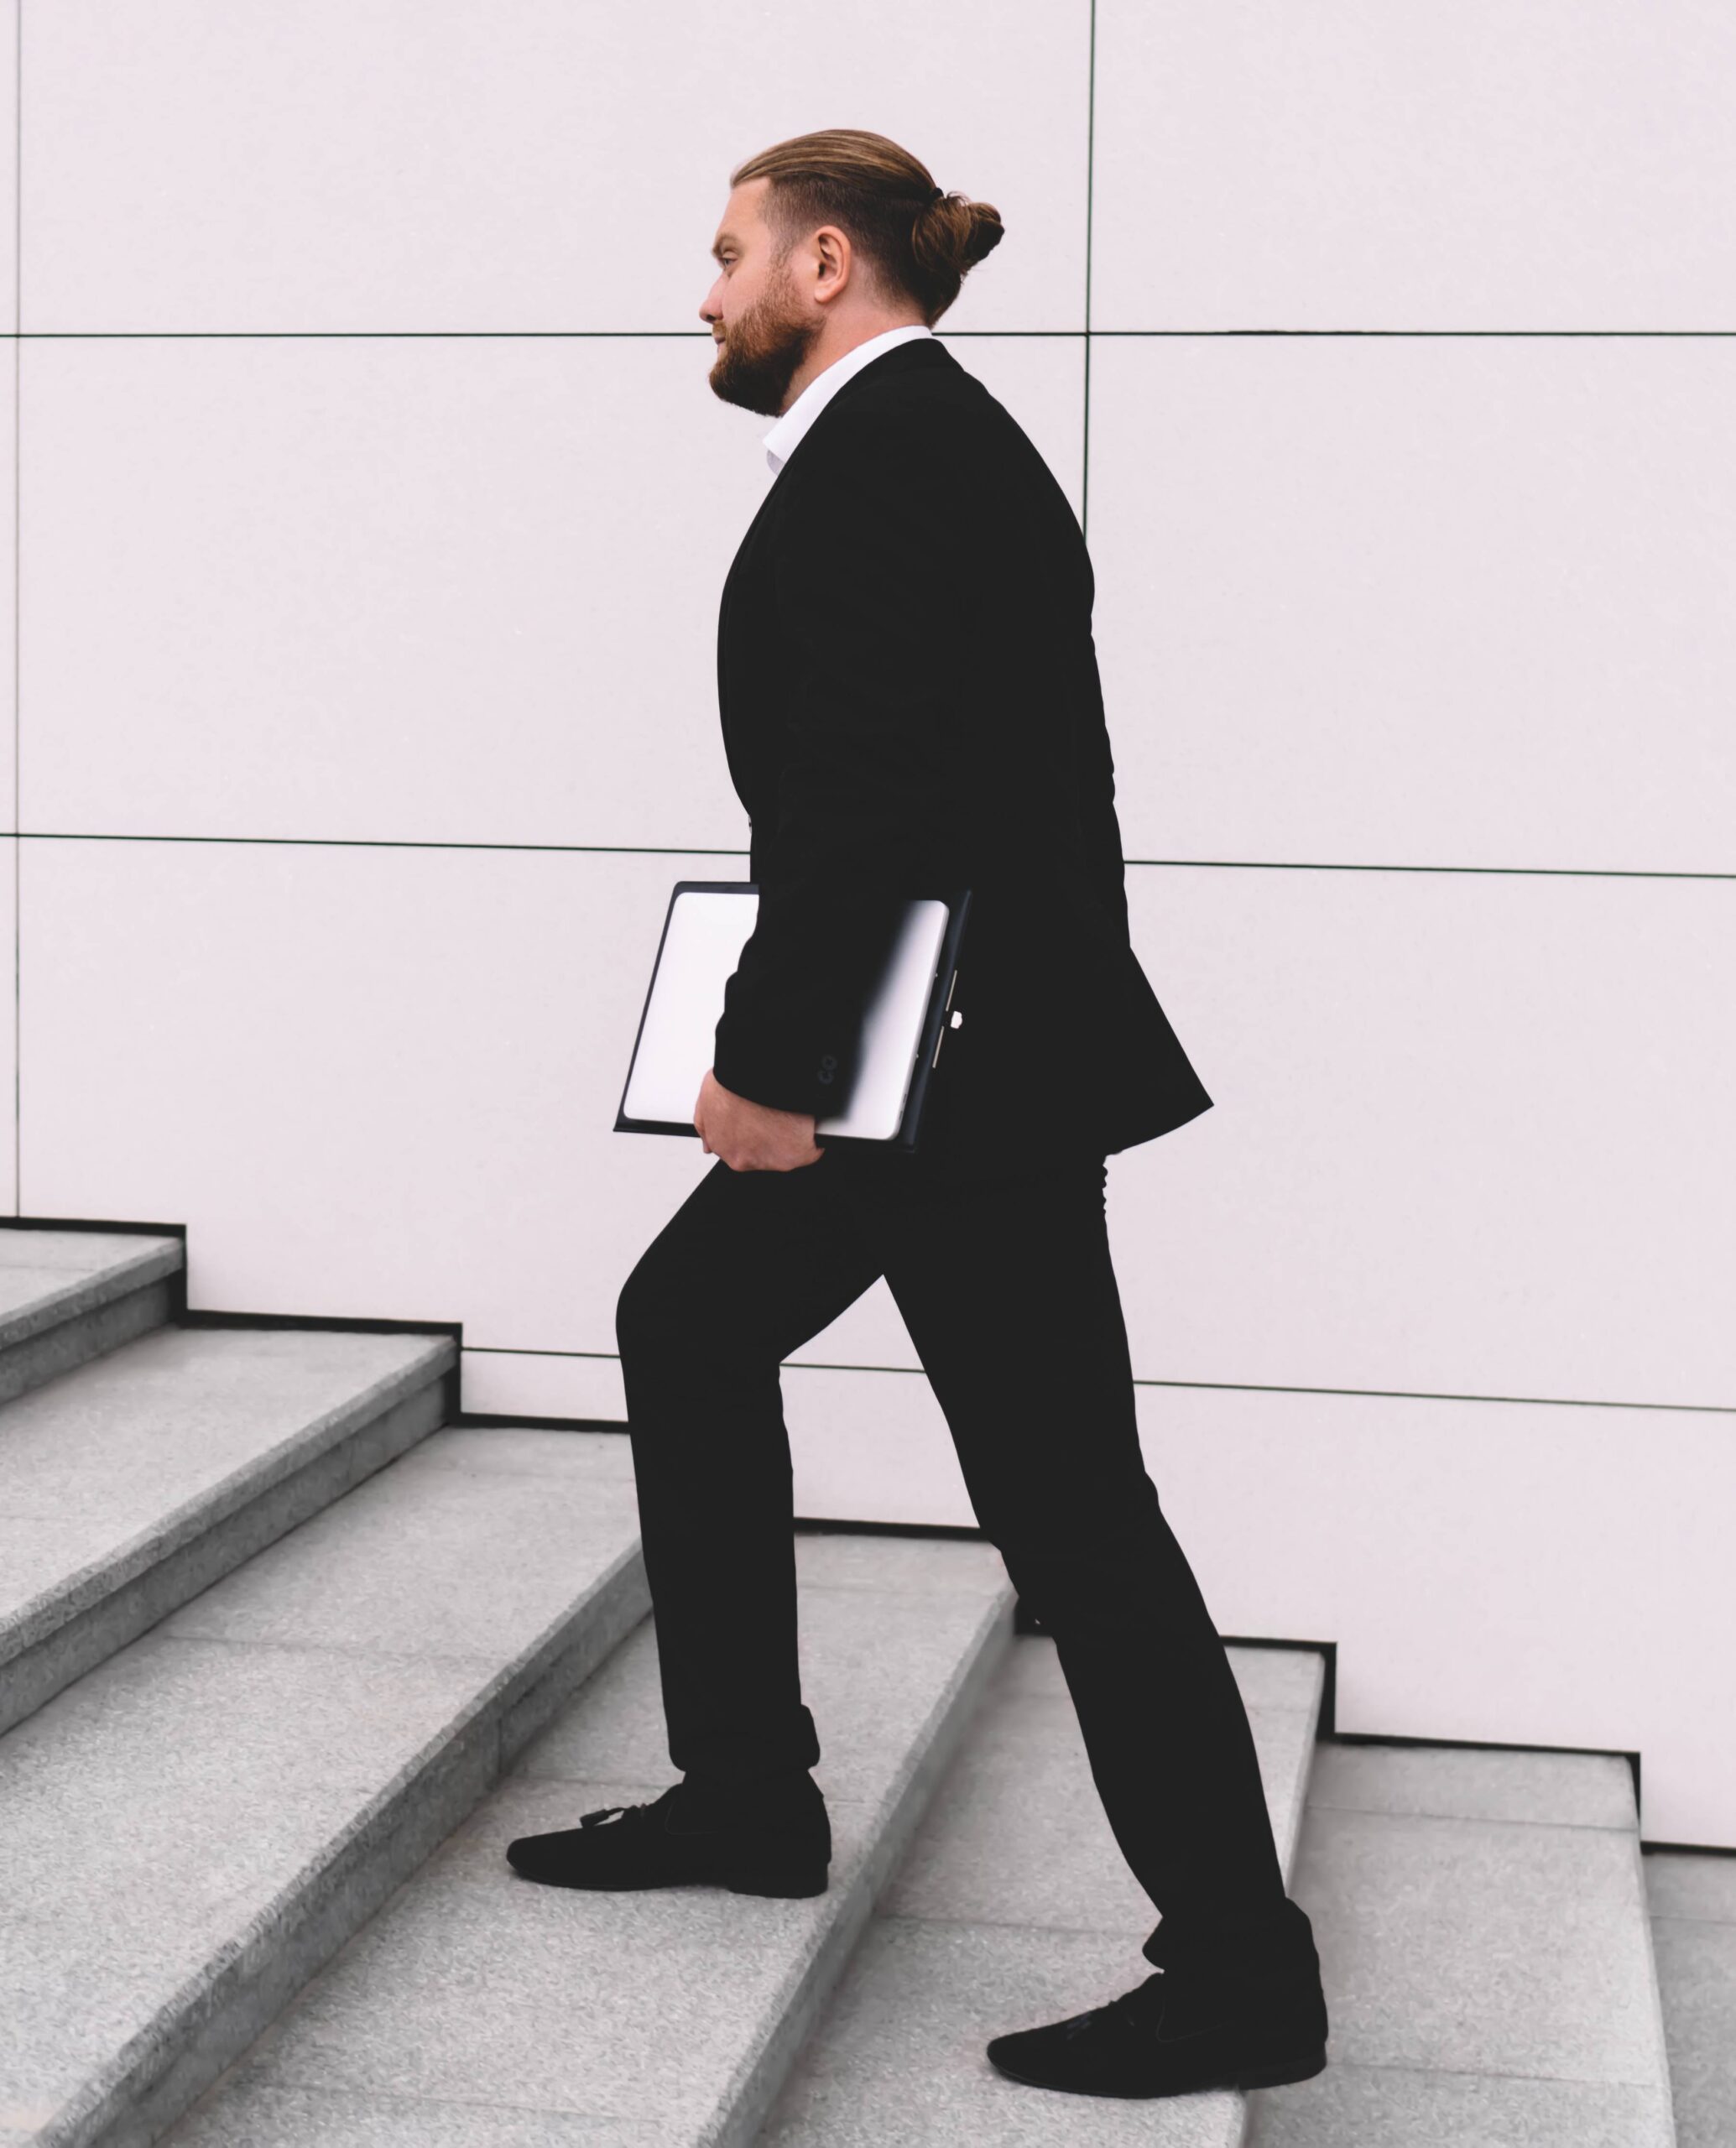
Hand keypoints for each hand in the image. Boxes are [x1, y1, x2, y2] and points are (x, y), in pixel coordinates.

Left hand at [694, 1067, 826, 1171]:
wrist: (754, 1076)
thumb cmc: (732, 1084)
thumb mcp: (707, 1101)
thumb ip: (706, 1127)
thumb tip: (708, 1146)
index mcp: (724, 1146)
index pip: (743, 1149)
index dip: (754, 1132)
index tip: (761, 1121)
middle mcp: (746, 1158)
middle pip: (765, 1153)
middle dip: (772, 1135)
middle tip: (775, 1112)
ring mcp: (772, 1159)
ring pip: (788, 1152)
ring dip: (791, 1135)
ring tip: (788, 1111)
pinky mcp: (797, 1154)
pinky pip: (813, 1149)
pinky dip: (814, 1135)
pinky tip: (806, 1119)